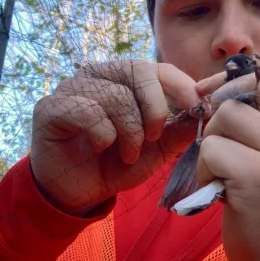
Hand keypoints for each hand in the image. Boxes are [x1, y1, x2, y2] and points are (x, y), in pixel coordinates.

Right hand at [30, 60, 203, 214]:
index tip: (198, 108)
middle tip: (153, 138)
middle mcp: (97, 75)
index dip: (181, 84)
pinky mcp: (50, 107)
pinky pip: (88, 111)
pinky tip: (99, 147)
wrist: (78, 193)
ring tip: (126, 153)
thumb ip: (179, 130)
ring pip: (116, 95)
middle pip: (139, 71)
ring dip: (129, 132)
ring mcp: (71, 87)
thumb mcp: (156, 150)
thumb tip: (209, 111)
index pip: (157, 67)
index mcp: (123, 79)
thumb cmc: (115, 165)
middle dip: (155, 109)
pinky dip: (103, 134)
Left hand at [196, 71, 259, 260]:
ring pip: (225, 118)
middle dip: (220, 116)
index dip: (234, 86)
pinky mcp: (258, 178)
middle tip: (221, 146)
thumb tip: (216, 84)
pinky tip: (217, 189)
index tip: (217, 104)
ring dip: (211, 146)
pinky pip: (212, 149)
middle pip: (243, 94)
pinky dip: (204, 169)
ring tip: (222, 173)